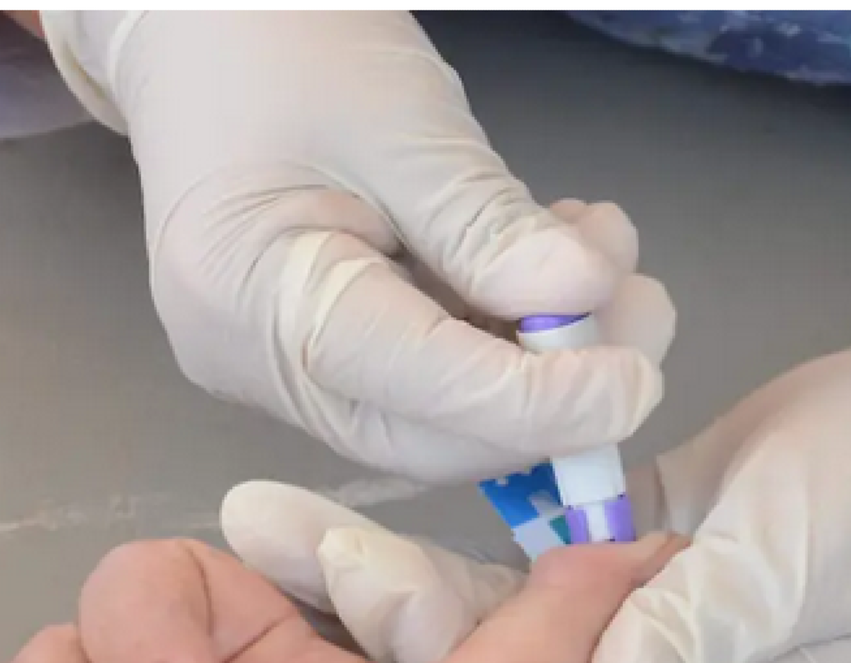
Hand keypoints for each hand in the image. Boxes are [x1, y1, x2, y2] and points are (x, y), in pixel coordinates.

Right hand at [40, 12, 674, 480]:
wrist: (205, 28)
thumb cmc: (287, 44)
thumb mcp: (401, 121)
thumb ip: (488, 223)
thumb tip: (584, 302)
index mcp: (247, 300)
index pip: (415, 391)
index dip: (538, 404)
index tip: (637, 381)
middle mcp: (253, 363)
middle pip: (431, 434)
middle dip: (555, 394)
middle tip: (645, 314)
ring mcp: (282, 370)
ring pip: (443, 416)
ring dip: (547, 358)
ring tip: (607, 257)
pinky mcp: (321, 356)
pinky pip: (431, 380)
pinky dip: (509, 336)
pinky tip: (555, 264)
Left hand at [224, 256, 850, 662]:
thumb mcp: (810, 556)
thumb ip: (715, 628)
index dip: (419, 636)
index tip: (325, 563)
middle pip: (472, 660)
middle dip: (359, 592)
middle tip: (252, 521)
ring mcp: (611, 637)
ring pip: (475, 609)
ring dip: (375, 555)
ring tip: (264, 506)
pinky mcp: (606, 574)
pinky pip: (509, 555)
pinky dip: (443, 519)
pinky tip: (351, 489)